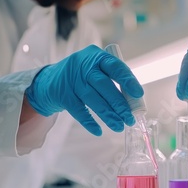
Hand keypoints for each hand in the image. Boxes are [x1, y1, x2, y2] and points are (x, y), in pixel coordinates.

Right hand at [26, 45, 142, 135]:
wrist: (49, 81)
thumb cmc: (82, 77)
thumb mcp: (96, 70)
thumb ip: (113, 81)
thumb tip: (133, 102)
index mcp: (96, 57)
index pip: (115, 67)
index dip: (128, 80)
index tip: (138, 94)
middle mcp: (83, 66)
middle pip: (104, 85)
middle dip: (119, 104)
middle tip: (130, 119)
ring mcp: (71, 80)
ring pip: (93, 100)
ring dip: (108, 115)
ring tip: (119, 126)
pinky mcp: (62, 95)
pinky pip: (79, 111)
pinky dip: (89, 122)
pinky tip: (99, 131)